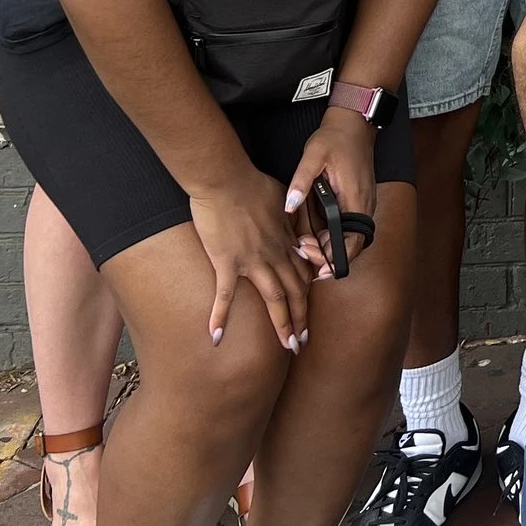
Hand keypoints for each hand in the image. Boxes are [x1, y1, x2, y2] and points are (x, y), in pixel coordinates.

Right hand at [188, 164, 310, 351]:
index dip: (308, 296)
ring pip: (274, 298)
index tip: (309, 315)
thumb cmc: (251, 184)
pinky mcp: (227, 262)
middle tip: (301, 343)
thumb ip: (290, 217)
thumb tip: (295, 227)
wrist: (226, 179)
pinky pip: (225, 295)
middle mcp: (274, 254)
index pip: (303, 274)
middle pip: (294, 292)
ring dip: (283, 325)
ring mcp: (252, 260)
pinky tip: (216, 337)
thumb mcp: (283, 199)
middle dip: (301, 319)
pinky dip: (220, 317)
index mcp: (286, 240)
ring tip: (288, 346)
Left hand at [285, 112, 377, 279]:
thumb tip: (289, 206)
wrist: (354, 124)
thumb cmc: (335, 139)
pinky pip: (350, 228)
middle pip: (353, 245)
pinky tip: (316, 235)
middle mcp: (364, 206)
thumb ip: (300, 182)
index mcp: (355, 199)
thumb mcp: (313, 156)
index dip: (336, 258)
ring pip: (351, 238)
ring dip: (331, 247)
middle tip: (304, 254)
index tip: (317, 266)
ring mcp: (364, 204)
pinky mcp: (359, 201)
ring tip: (306, 247)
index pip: (352, 241)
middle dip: (329, 257)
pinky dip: (335, 237)